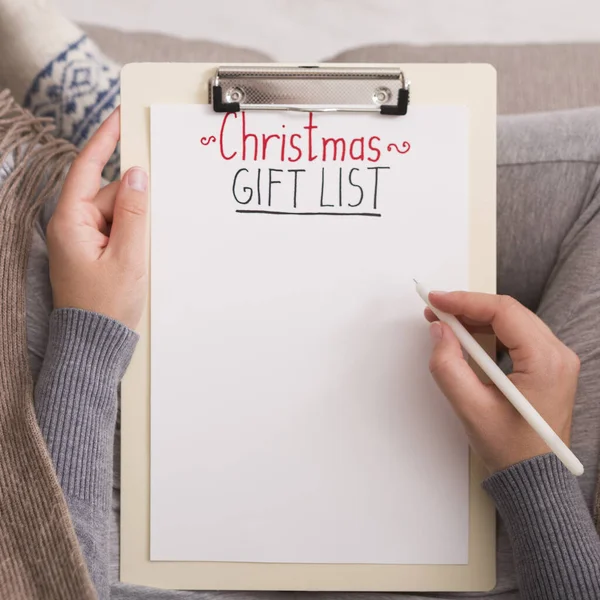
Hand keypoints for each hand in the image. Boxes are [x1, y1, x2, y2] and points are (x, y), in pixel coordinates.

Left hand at [47, 108, 147, 329]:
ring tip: (140, 255)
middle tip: (148, 225)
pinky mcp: (92, 252)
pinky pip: (115, 231)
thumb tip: (136, 176)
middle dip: (133, 204)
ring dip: (134, 226)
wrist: (94, 344)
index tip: (121, 117)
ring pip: (115, 214)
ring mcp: (81, 241)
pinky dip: (131, 237)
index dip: (105, 139)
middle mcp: (71, 227)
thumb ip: (133, 213)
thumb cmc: (104, 306)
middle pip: (108, 194)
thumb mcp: (128, 257)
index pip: (87, 167)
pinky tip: (139, 256)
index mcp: (70, 222)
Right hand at [425, 292, 579, 472]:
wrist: (534, 477)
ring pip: (512, 320)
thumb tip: (439, 331)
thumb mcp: (470, 408)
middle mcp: (558, 355)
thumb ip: (448, 366)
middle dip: (468, 307)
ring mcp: (556, 359)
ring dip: (477, 317)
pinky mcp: (547, 365)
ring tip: (446, 322)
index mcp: (546, 362)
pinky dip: (489, 330)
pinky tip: (468, 335)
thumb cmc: (511, 449)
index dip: (465, 301)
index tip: (437, 301)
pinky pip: (516, 334)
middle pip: (508, 311)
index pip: (503, 312)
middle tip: (435, 310)